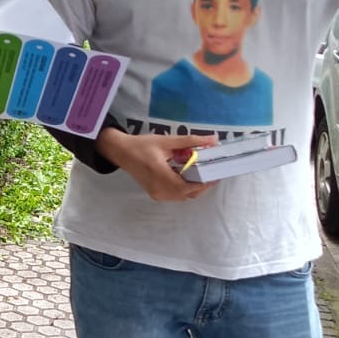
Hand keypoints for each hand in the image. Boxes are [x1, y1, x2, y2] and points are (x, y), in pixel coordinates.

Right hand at [95, 129, 218, 202]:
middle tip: (213, 174)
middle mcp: (159, 189)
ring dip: (194, 189)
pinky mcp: (155, 194)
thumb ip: (190, 141)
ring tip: (203, 175)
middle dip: (203, 186)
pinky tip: (189, 178)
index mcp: (161, 175)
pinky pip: (175, 196)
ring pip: (182, 197)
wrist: (121, 152)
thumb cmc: (142, 145)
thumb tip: (213, 140)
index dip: (205, 183)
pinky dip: (185, 190)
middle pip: (188, 194)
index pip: (189, 186)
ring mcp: (156, 194)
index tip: (217, 174)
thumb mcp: (166, 141)